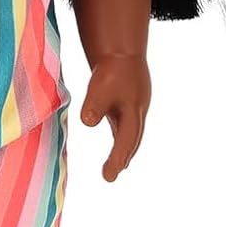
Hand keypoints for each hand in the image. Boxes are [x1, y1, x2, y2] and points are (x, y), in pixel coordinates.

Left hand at [80, 53, 150, 182]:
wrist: (124, 50)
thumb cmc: (113, 68)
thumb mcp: (100, 86)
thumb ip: (95, 105)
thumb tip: (87, 123)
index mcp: (132, 111)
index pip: (125, 140)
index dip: (117, 158)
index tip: (109, 177)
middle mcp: (137, 112)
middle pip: (132, 140)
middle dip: (122, 158)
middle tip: (110, 175)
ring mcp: (136, 108)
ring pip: (132, 134)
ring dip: (126, 150)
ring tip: (118, 166)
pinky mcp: (131, 103)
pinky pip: (129, 126)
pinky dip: (125, 139)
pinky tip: (120, 145)